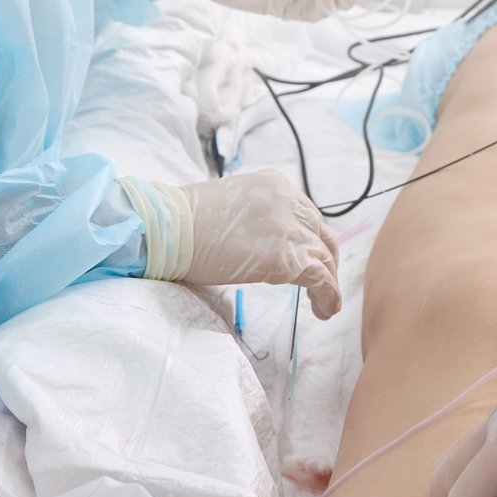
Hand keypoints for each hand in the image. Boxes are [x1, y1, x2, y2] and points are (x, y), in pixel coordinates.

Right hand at [180, 170, 340, 318]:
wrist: (168, 230)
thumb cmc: (184, 222)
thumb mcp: (231, 205)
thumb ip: (256, 216)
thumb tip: (264, 240)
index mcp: (275, 185)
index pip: (307, 213)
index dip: (312, 238)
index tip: (310, 257)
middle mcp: (289, 202)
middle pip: (321, 234)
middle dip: (326, 260)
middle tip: (322, 282)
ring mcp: (290, 229)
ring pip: (325, 258)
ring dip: (327, 283)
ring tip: (323, 305)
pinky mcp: (287, 259)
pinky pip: (321, 280)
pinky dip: (328, 297)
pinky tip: (324, 311)